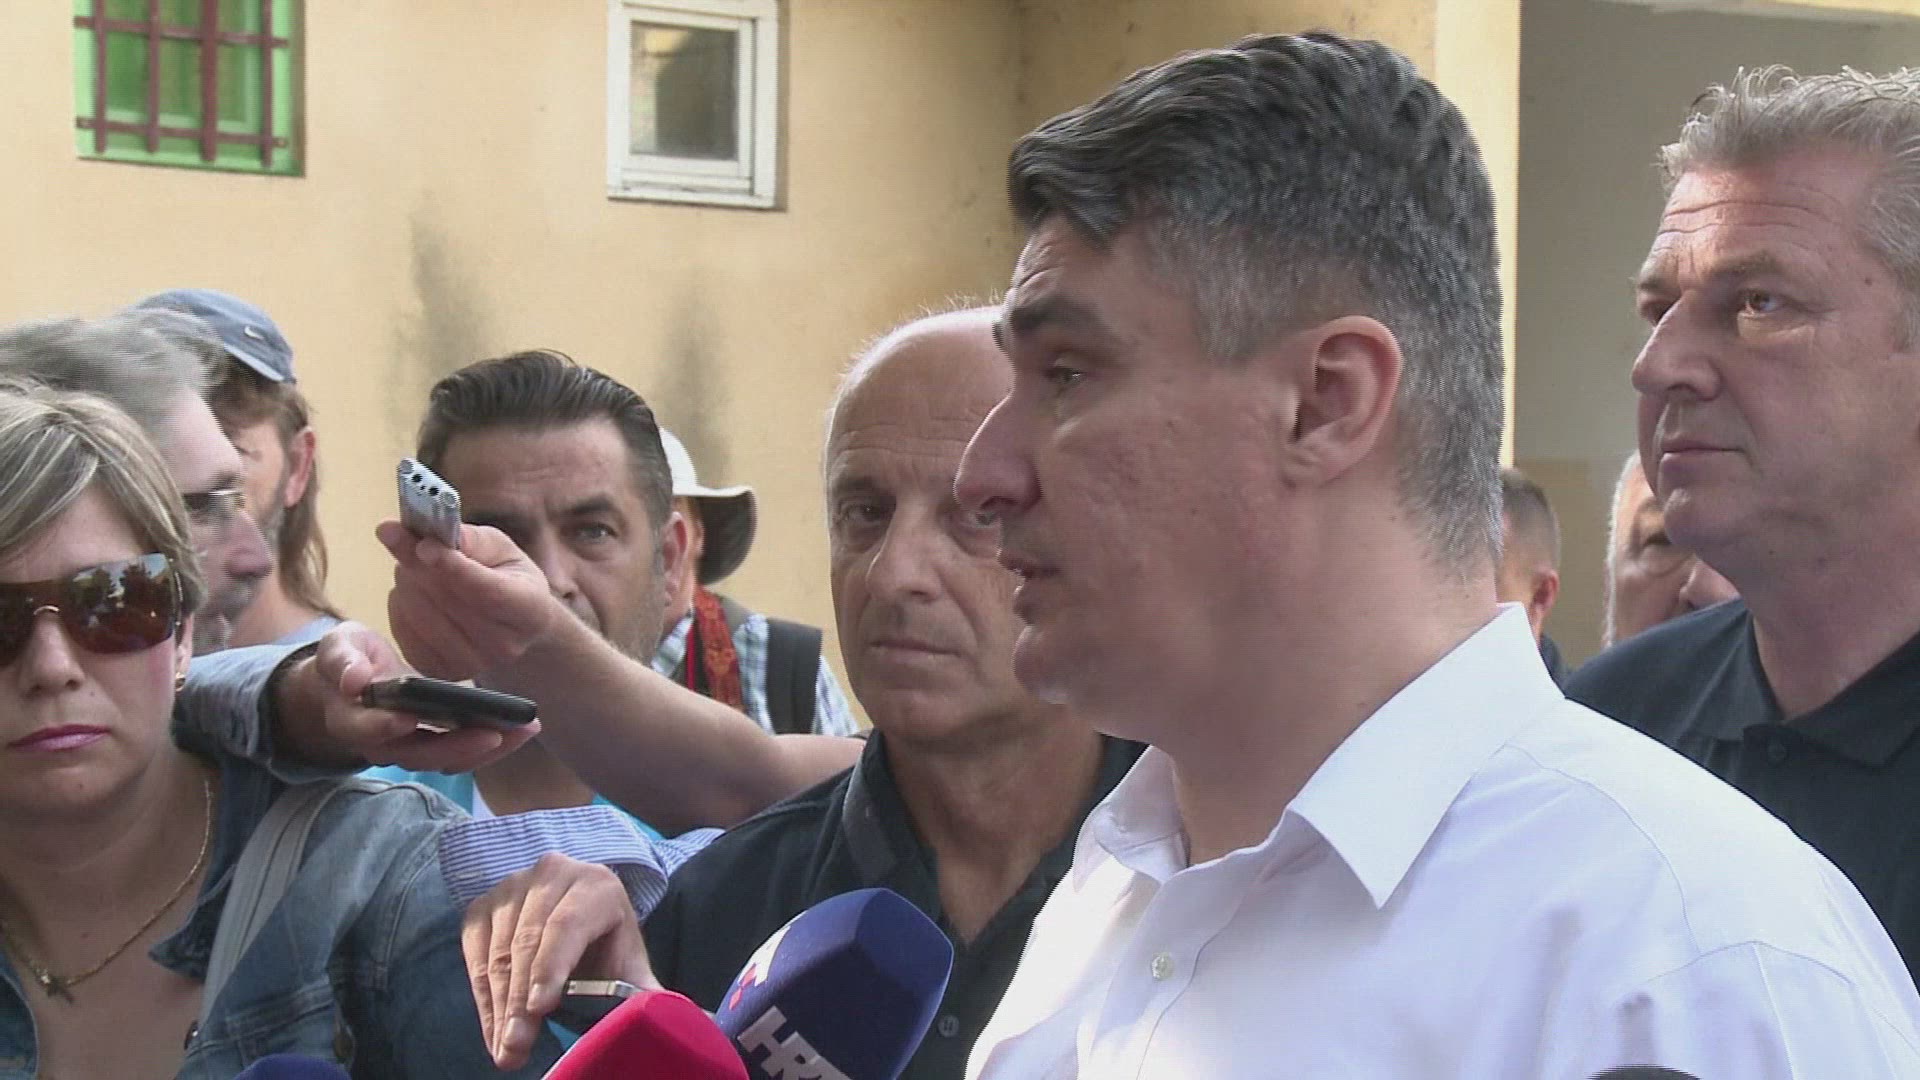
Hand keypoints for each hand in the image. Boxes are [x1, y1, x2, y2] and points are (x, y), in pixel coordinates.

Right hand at [284, 622, 538, 772]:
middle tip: (494, 733)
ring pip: (447, 759)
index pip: (367, 729)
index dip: (385, 727)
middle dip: (456, 747)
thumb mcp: (339, 649)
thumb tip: (355, 681)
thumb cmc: (348, 661)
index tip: (410, 718)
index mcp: (352, 720)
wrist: (355, 684)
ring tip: (525, 728)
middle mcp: (383, 744)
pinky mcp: (437, 745)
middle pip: (418, 755)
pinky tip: (525, 726)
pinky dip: (496, 743)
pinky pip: (465, 752)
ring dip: (487, 749)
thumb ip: (342, 661)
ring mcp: (412, 749)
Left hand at [379, 520, 567, 684]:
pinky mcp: (440, 672)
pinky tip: (412, 593)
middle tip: (404, 538)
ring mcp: (472, 665)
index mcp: (530, 611)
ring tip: (413, 566)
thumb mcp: (501, 549)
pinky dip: (399, 606)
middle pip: (449, 602)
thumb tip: (429, 539)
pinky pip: (403, 633)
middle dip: (418, 565)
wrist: (510, 625)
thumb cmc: (506, 577)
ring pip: (421, 616)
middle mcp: (504, 646)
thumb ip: (470, 539)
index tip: (423, 544)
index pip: (487, 591)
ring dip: (406, 582)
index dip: (452, 566)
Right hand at [462, 853, 657, 1069]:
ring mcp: (513, 886)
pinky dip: (482, 996)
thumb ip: (643, 990)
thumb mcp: (628, 964)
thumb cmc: (606, 947)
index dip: (550, 966)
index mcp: (596, 885)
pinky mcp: (484, 904)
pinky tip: (493, 1029)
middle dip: (518, 1002)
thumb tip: (671, 1017)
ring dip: (497, 1006)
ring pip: (498, 950)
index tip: (539, 1008)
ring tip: (505, 1048)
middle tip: (514, 1048)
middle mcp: (552, 874)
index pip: (568, 925)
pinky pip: (474, 952)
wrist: (579, 917)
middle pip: (527, 941)